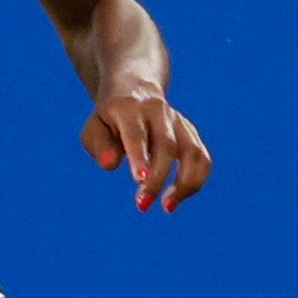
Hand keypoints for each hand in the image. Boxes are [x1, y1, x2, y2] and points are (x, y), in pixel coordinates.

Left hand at [81, 79, 212, 210]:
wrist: (134, 91)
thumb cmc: (109, 119)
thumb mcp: (94, 129)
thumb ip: (100, 146)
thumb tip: (110, 163)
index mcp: (130, 108)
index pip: (137, 134)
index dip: (140, 157)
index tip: (140, 181)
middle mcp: (158, 111)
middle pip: (167, 145)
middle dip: (158, 178)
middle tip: (142, 204)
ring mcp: (178, 121)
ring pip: (193, 152)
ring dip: (185, 183)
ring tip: (168, 207)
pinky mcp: (191, 133)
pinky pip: (202, 159)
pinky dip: (195, 181)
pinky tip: (178, 198)